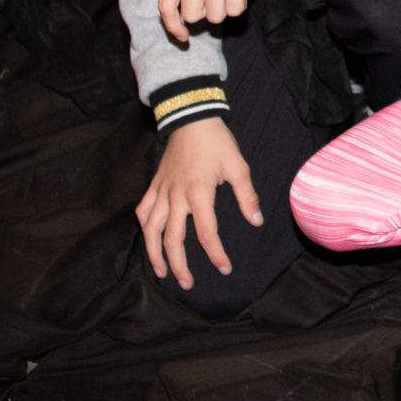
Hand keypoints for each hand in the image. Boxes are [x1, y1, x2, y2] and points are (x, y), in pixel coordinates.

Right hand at [135, 116, 260, 290]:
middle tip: (187, 284)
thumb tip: (256, 221)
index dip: (215, 253)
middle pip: (173, 239)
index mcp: (199, 193)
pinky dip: (144, 225)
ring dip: (154, 252)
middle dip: (179, 265)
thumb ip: (247, 196)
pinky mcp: (155, 184)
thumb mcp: (238, 166)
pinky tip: (149, 237)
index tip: (224, 268)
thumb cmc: (217, 141)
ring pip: (151, 229)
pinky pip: (144, 209)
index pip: (207, 232)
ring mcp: (162, 191)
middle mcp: (176, 196)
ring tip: (161, 272)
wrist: (192, 116)